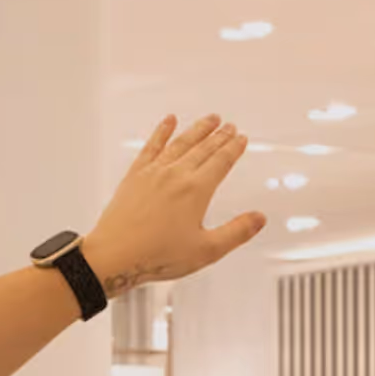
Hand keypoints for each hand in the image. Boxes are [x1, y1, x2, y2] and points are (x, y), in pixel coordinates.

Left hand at [79, 115, 267, 296]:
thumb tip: (259, 218)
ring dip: (197, 129)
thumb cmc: (157, 256)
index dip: (234, 149)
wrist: (115, 255)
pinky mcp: (135, 175)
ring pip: (181, 143)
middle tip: (230, 126)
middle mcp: (176, 175)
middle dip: (220, 136)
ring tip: (210, 119)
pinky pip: (151, 146)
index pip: (221, 162)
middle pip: (204, 148)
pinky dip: (161, 131)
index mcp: (196, 191)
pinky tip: (168, 121)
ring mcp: (154, 172)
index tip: (241, 139)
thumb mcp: (206, 250)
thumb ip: (236, 232)